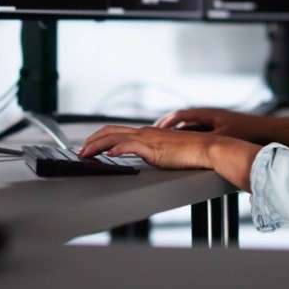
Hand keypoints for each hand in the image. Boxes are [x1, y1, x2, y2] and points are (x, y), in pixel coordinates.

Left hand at [78, 125, 215, 169]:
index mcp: (147, 134)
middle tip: (80, 151)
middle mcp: (145, 133)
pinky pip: (131, 146)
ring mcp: (149, 139)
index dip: (99, 138)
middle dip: (91, 141)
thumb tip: (145, 157)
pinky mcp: (155, 148)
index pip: (116, 132)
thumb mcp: (167, 152)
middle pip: (110, 131)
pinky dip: (117, 149)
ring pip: (115, 137)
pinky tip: (109, 155)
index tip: (88, 147)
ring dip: (97, 145)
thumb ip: (153, 152)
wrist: (208, 148)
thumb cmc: (192, 152)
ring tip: (85, 154)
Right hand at [153, 107, 261, 140]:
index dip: (166, 122)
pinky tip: (188, 150)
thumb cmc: (248, 132)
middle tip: (155, 136)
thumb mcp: (222, 138)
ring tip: (167, 143)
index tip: (155, 130)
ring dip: (179, 134)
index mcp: (208, 114)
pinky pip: (201, 134)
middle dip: (169, 128)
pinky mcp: (222, 132)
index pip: (180, 115)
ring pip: (192, 128)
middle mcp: (210, 117)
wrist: (269, 133)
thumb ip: (204, 142)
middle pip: (184, 121)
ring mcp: (216, 124)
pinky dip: (191, 140)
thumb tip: (187, 147)